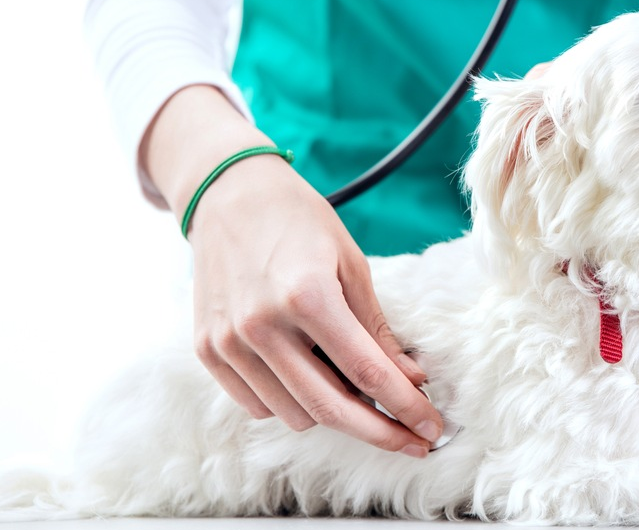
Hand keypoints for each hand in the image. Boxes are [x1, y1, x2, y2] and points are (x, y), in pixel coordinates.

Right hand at [143, 86, 441, 456]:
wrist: (229, 195)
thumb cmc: (300, 222)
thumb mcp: (351, 264)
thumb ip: (377, 329)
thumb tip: (411, 381)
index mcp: (307, 296)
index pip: (367, 373)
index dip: (405, 408)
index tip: (431, 429)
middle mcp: (262, 325)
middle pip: (330, 408)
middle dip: (380, 433)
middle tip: (414, 442)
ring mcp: (228, 342)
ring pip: (294, 414)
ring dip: (334, 415)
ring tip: (358, 392)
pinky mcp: (207, 350)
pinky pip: (257, 405)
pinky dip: (291, 403)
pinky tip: (311, 378)